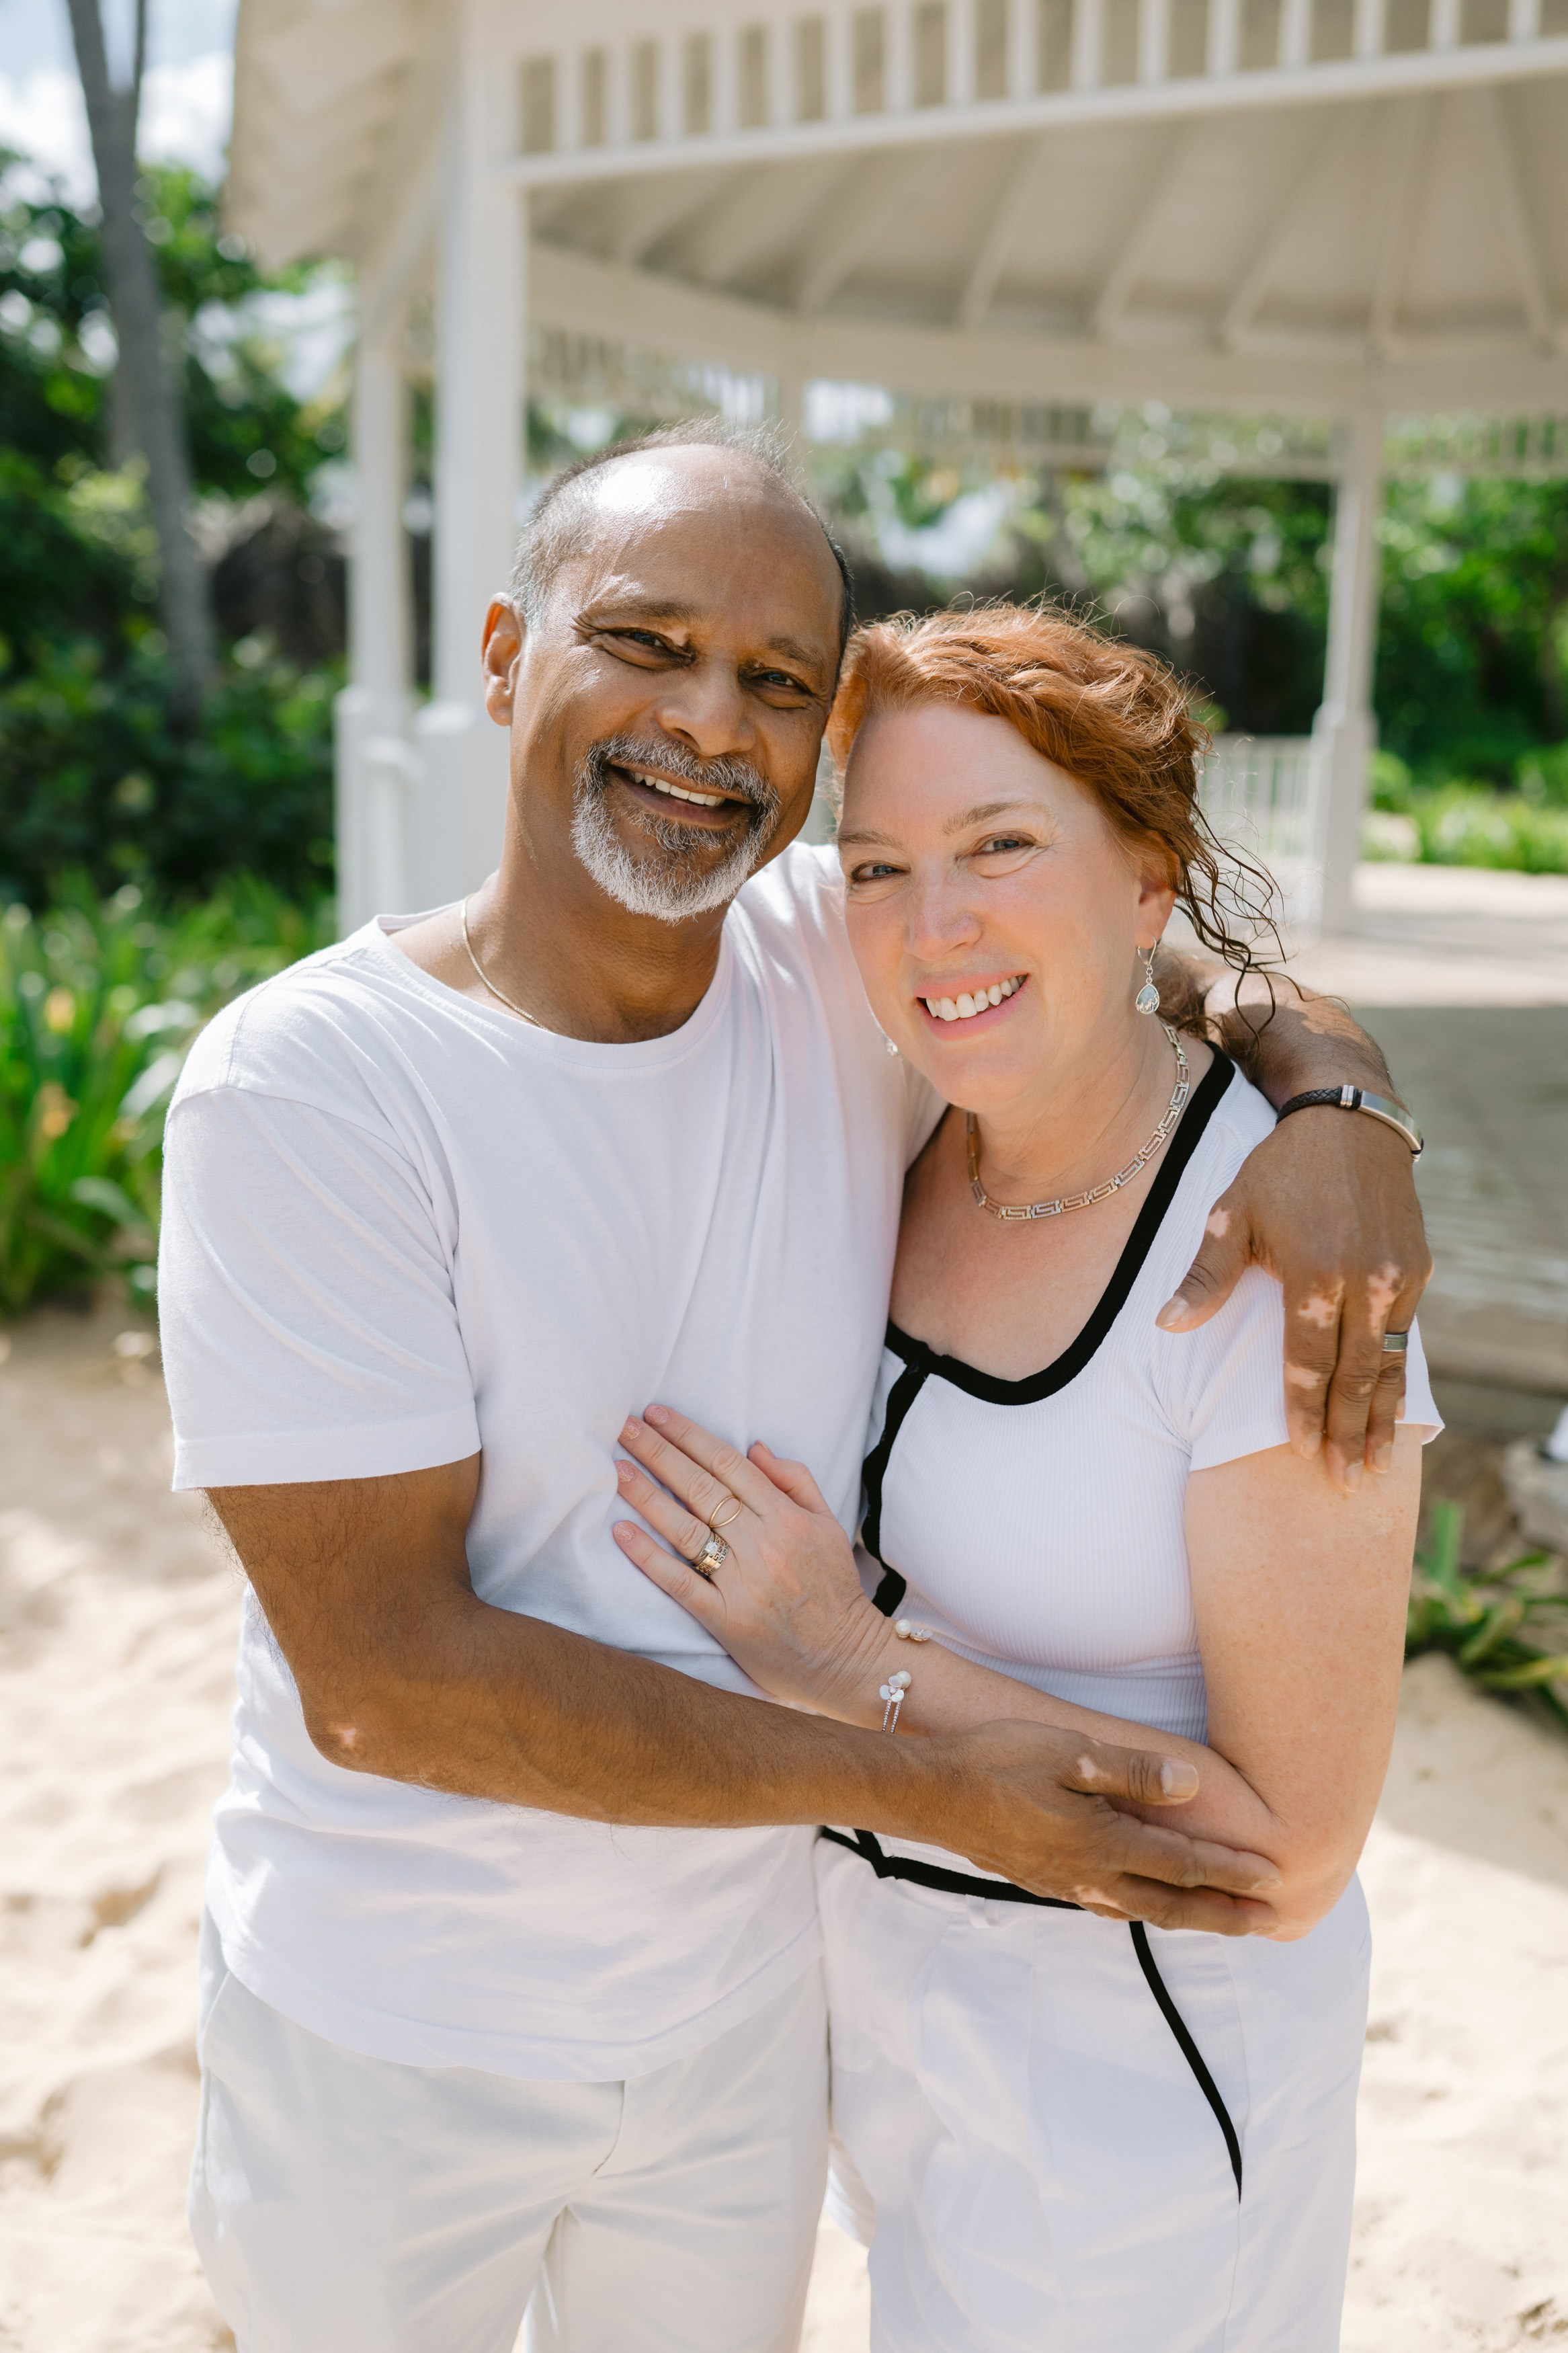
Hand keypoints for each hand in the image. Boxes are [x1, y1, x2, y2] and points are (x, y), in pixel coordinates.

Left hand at [613, 1406, 878, 1711]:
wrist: (848, 1659)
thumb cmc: (835, 1587)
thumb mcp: (828, 1525)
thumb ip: (795, 1481)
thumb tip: (753, 1446)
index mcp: (787, 1517)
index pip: (729, 1463)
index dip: (689, 1435)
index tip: (657, 1413)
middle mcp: (764, 1545)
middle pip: (702, 1487)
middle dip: (659, 1451)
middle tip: (623, 1425)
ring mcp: (743, 1584)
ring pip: (686, 1529)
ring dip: (647, 1495)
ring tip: (617, 1468)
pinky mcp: (727, 1621)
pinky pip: (681, 1583)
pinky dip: (649, 1557)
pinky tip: (622, 1532)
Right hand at [911, 1720, 1279, 1934]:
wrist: (931, 1793)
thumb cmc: (999, 1761)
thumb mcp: (1071, 1752)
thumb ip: (1133, 1772)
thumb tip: (1191, 1788)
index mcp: (1104, 1844)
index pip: (1183, 1866)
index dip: (1232, 1874)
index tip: (1275, 1882)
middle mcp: (1091, 1875)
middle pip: (1173, 1905)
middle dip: (1225, 1915)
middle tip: (1270, 1925)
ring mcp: (1065, 1883)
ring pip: (1141, 1911)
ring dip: (1186, 1917)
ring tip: (1218, 1920)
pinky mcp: (1042, 1880)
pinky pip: (1108, 1905)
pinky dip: (1142, 1910)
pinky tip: (1140, 1903)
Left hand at [1157, 1106, 1430, 1490]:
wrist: (1349, 1120)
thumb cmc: (1279, 1170)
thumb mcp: (1231, 1214)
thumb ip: (1205, 1276)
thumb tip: (1166, 1325)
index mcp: (1314, 1272)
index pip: (1308, 1360)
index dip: (1305, 1411)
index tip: (1301, 1453)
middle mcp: (1364, 1280)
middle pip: (1355, 1375)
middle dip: (1349, 1433)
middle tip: (1343, 1482)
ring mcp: (1396, 1277)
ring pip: (1389, 1364)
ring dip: (1382, 1418)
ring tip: (1375, 1465)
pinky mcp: (1417, 1270)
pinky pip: (1406, 1338)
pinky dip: (1399, 1378)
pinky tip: (1393, 1411)